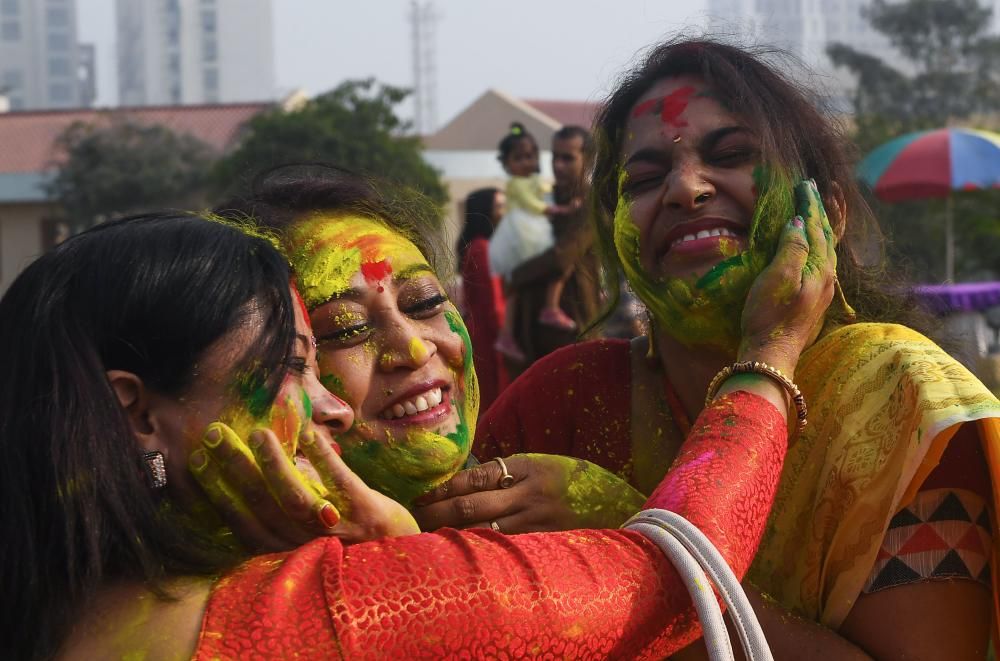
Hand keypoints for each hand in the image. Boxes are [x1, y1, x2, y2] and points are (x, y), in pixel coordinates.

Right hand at [189, 422, 418, 551]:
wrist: (402, 565)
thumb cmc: (347, 545)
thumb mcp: (306, 537)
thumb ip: (281, 515)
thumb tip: (251, 474)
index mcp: (285, 550)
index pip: (242, 522)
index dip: (217, 491)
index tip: (198, 460)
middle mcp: (305, 545)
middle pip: (261, 504)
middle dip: (234, 468)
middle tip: (215, 435)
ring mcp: (335, 530)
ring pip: (295, 496)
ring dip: (273, 462)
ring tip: (257, 432)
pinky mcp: (366, 513)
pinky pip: (339, 482)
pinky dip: (322, 456)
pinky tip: (307, 433)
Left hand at [412, 453, 646, 533]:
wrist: (623, 505)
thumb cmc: (578, 483)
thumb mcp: (546, 466)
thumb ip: (512, 473)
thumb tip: (467, 483)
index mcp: (529, 465)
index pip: (477, 475)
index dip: (445, 487)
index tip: (422, 495)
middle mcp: (531, 492)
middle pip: (473, 504)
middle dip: (439, 513)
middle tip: (414, 518)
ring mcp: (539, 520)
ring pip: (485, 530)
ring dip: (454, 537)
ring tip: (427, 541)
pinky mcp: (547, 543)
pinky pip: (507, 548)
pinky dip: (482, 551)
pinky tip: (463, 557)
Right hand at [738, 178, 836, 376]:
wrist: (771, 355)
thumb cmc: (770, 315)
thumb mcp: (778, 276)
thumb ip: (792, 246)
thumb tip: (798, 221)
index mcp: (820, 267)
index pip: (816, 226)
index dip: (810, 204)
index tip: (804, 184)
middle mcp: (826, 276)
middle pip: (827, 235)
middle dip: (821, 211)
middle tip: (817, 190)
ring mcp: (820, 290)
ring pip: (825, 249)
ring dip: (820, 227)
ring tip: (817, 212)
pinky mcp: (811, 300)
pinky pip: (819, 262)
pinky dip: (816, 245)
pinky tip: (811, 249)